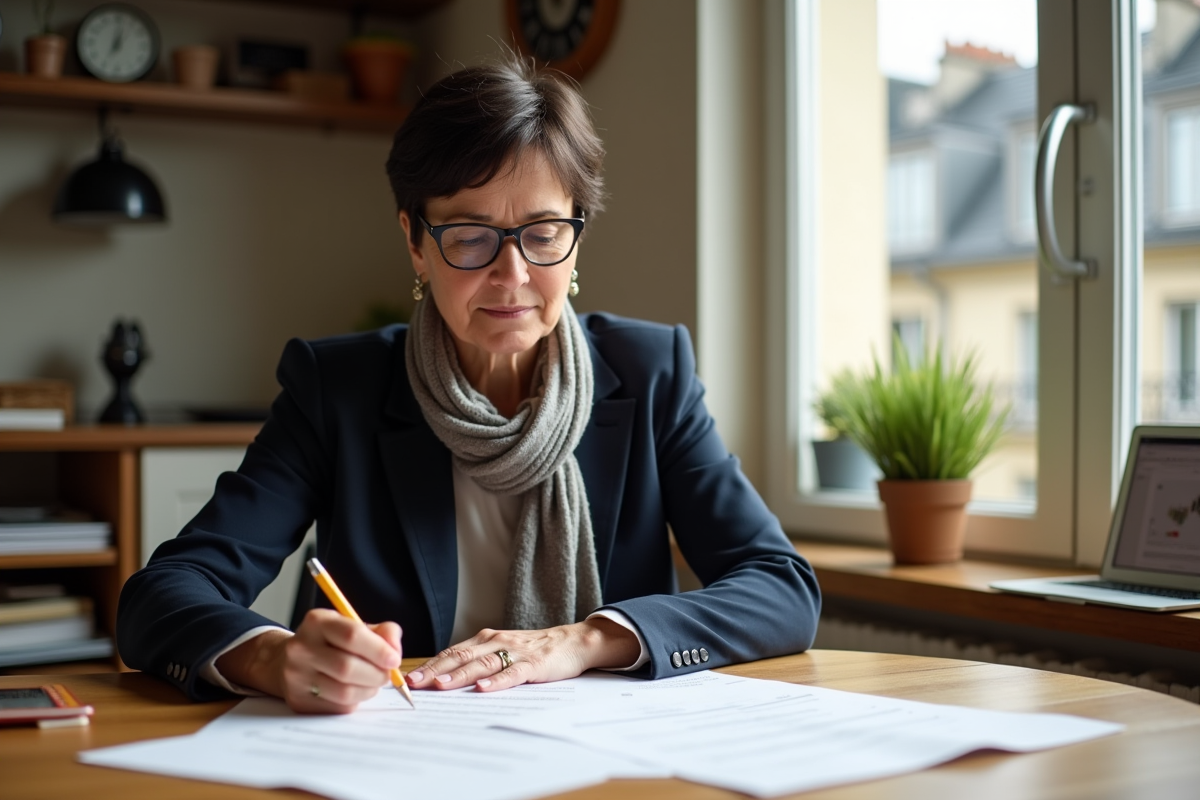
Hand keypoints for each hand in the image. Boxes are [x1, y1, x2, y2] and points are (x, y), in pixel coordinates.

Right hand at [216, 609, 401, 713]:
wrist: (286, 661)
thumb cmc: (330, 643)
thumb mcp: (353, 626)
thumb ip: (382, 633)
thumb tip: (394, 651)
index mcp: (317, 622)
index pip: (352, 635)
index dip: (378, 649)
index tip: (394, 659)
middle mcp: (302, 648)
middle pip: (347, 667)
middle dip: (376, 674)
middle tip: (387, 675)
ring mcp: (296, 676)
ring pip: (344, 692)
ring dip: (369, 690)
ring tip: (373, 683)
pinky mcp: (299, 700)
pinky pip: (337, 707)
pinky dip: (355, 702)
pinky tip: (356, 692)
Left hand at [406, 618, 640, 692]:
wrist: (572, 642)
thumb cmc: (533, 650)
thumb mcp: (502, 650)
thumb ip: (478, 661)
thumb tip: (444, 679)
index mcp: (485, 639)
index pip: (452, 652)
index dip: (430, 664)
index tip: (408, 678)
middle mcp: (496, 642)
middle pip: (461, 657)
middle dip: (436, 670)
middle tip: (414, 683)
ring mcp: (515, 652)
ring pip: (482, 664)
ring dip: (460, 675)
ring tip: (440, 685)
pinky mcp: (533, 664)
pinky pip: (512, 673)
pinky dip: (496, 682)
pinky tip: (482, 689)